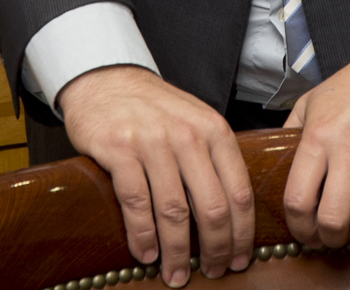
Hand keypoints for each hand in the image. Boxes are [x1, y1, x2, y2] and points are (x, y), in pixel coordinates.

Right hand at [58, 65, 254, 286]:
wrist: (107, 79)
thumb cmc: (155, 108)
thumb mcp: (195, 121)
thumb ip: (213, 158)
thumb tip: (231, 216)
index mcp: (214, 129)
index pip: (239, 191)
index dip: (242, 233)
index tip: (240, 259)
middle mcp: (187, 134)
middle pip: (211, 207)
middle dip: (215, 249)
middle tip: (213, 272)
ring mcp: (152, 141)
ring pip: (174, 211)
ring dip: (177, 252)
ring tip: (176, 275)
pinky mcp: (119, 149)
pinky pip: (136, 203)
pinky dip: (142, 236)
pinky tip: (146, 254)